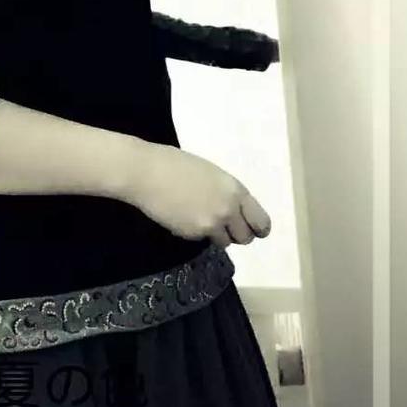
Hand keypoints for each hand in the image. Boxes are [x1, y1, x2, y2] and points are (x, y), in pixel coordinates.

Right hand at [126, 143, 271, 247]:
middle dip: (236, 234)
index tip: (255, 232)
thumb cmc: (175, 163)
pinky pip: (202, 240)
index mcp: (235, 189)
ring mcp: (211, 224)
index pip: (260, 220)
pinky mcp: (193, 234)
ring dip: (217, 235)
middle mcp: (228, 209)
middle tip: (224, 228)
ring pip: (225, 242)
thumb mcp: (211, 174)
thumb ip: (225, 193)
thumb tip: (231, 209)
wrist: (147, 172)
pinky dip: (196, 233)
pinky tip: (182, 217)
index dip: (258, 228)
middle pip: (245, 237)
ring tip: (200, 219)